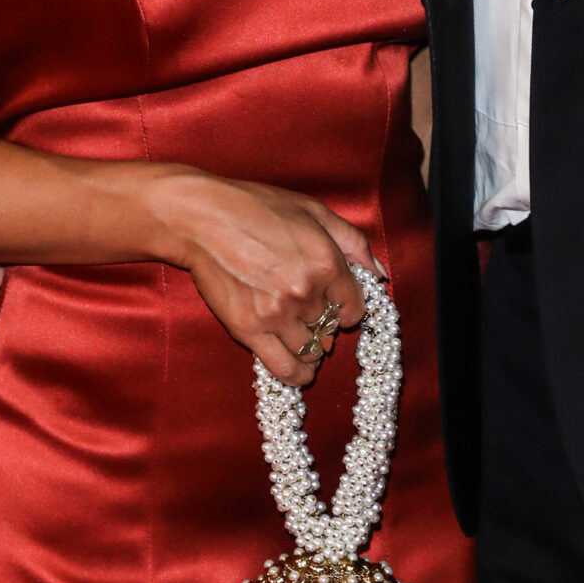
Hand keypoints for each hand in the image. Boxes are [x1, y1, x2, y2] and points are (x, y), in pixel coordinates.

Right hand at [151, 168, 375, 386]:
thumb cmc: (258, 207)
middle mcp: (305, 292)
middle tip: (308, 310)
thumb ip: (353, 243)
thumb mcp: (314, 211)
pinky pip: (285, 370)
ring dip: (311, 347)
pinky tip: (299, 367)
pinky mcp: (248, 330)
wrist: (203, 218)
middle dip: (324, 323)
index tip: (334, 303)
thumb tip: (380, 274)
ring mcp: (276, 314)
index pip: (354, 309)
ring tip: (300, 335)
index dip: (346, 308)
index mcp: (326, 262)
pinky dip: (297, 374)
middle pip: (331, 330)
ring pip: (312, 351)